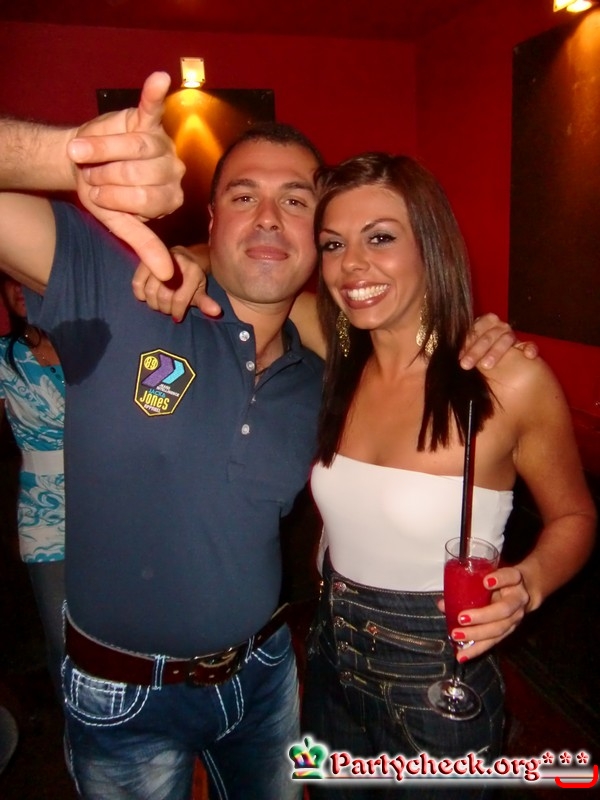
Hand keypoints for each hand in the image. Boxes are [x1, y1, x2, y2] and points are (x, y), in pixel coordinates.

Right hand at [67, 72, 184, 280]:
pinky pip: (152, 106)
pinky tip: (160, 79)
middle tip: (92, 176)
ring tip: (83, 153)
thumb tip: (166, 276)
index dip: (116, 198)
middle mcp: (172, 169)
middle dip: (108, 176)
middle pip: (141, 171)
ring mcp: (161, 142)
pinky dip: (154, 93)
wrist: (81, 165)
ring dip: (103, 150)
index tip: (98, 197)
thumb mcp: (121, 223)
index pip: (145, 199)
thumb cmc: (105, 195)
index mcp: (169, 197)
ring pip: (137, 145)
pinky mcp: (146, 119)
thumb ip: (145, 246)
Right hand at [132, 245, 221, 320]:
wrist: (184, 256)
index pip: (180, 298)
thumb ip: (205, 302)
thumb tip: (216, 312)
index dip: (177, 312)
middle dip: (166, 309)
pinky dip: (140, 294)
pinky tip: (147, 297)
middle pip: (164, 296)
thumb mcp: (201, 289)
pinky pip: (136, 283)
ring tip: (160, 304)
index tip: (177, 317)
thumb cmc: (193, 277)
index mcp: (192, 270)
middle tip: (168, 310)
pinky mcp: (143, 262)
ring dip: (154, 304)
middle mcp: (174, 263)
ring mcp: (157, 261)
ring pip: (150, 291)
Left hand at [439, 566, 529, 660]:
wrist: (523, 592)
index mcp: (515, 580)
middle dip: (482, 616)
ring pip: (498, 630)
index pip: (510, 577)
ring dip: (477, 635)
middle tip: (462, 618)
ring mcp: (515, 618)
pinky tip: (462, 655)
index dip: (500, 579)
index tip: (486, 582)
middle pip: (503, 610)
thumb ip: (469, 584)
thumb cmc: (500, 580)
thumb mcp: (489, 575)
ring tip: (457, 636)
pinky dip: (476, 650)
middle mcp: (518, 600)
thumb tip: (442, 603)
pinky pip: (493, 642)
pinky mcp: (508, 632)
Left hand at [459, 313, 538, 369]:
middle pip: (488, 335)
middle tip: (465, 365)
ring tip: (486, 365)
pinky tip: (528, 356)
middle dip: (476, 350)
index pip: (474, 330)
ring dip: (495, 351)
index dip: (466, 343)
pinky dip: (530, 348)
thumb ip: (463, 353)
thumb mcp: (470, 356)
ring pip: (506, 338)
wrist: (503, 374)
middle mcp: (498, 328)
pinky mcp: (526, 347)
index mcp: (482, 326)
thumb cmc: (480, 361)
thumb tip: (448, 356)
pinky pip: (530, 344)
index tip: (458, 357)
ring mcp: (512, 337)